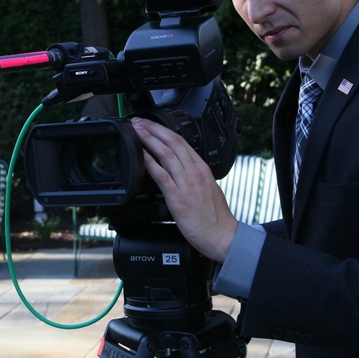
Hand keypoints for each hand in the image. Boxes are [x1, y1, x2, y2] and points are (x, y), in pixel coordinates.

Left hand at [130, 118, 238, 261]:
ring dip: (148, 140)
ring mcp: (187, 184)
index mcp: (202, 169)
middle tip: (138, 121)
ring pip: (166, 154)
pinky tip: (141, 155)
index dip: (164, 130)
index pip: (181, 142)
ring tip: (137, 131)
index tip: (151, 124)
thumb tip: (183, 169)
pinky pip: (161, 175)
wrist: (221, 236)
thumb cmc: (216, 217)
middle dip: (153, 129)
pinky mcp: (178, 198)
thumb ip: (196, 177)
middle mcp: (195, 172)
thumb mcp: (209, 188)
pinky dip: (150, 162)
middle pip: (172, 142)